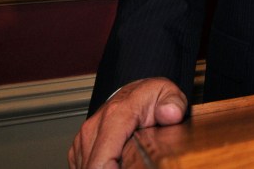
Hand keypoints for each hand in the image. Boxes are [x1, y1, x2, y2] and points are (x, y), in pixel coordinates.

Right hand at [68, 77, 186, 168]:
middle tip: (132, 166)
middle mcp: (94, 127)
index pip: (101, 162)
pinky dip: (98, 168)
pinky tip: (115, 164)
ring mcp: (84, 137)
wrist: (135, 91)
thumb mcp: (169, 94)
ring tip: (126, 163)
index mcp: (115, 116)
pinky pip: (83, 167)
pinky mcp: (80, 146)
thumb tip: (171, 114)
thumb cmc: (151, 96)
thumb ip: (173, 103)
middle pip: (93, 168)